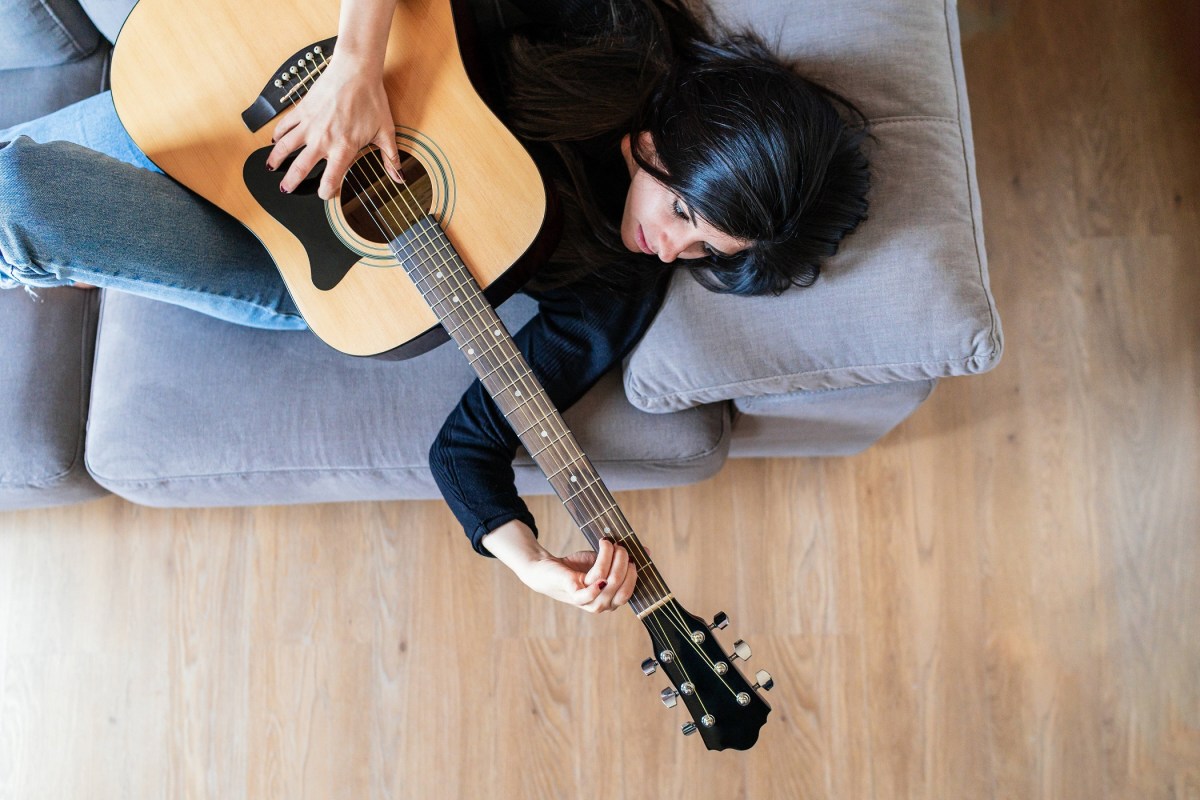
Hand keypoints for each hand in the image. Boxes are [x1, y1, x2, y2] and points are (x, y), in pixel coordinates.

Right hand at [266, 54, 402, 199]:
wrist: (356, 70)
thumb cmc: (371, 98)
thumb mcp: (385, 131)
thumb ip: (390, 158)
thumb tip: (399, 177)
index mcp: (343, 148)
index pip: (330, 180)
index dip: (326, 192)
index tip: (325, 193)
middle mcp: (322, 140)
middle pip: (301, 168)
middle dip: (292, 182)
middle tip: (287, 189)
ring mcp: (309, 125)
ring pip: (285, 147)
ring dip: (276, 160)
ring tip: (271, 168)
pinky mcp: (302, 109)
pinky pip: (284, 125)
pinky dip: (277, 134)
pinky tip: (274, 141)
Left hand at [519, 537, 638, 613]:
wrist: (546, 569)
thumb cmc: (576, 567)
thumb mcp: (603, 561)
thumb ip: (622, 559)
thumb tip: (646, 550)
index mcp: (611, 599)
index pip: (630, 591)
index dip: (634, 572)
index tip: (633, 553)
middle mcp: (602, 605)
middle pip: (621, 585)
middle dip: (623, 561)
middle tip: (619, 545)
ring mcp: (588, 602)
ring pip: (609, 582)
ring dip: (611, 559)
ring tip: (607, 543)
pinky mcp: (574, 595)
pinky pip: (591, 591)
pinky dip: (598, 579)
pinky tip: (600, 563)